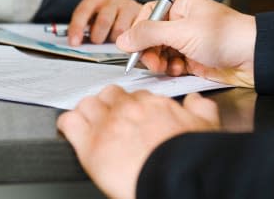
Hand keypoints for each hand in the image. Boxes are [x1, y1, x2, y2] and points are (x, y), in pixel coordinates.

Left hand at [57, 86, 219, 198]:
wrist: (177, 178)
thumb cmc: (190, 158)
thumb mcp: (205, 127)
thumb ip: (200, 109)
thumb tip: (195, 100)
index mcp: (152, 104)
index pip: (135, 94)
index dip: (131, 105)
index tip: (132, 115)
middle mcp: (127, 109)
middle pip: (108, 94)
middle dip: (108, 105)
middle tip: (110, 119)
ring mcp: (106, 124)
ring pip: (87, 104)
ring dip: (88, 112)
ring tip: (90, 124)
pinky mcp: (89, 144)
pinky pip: (69, 122)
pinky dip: (68, 124)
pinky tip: (71, 130)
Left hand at [68, 0, 141, 45]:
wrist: (129, 10)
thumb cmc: (106, 17)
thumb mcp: (92, 18)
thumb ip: (84, 28)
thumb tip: (77, 43)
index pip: (82, 12)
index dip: (77, 28)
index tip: (74, 42)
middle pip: (103, 21)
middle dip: (98, 37)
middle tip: (98, 42)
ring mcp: (127, 4)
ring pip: (120, 30)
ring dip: (115, 40)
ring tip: (113, 39)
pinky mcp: (141, 12)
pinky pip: (134, 32)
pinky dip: (129, 40)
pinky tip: (127, 38)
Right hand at [116, 0, 255, 86]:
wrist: (257, 59)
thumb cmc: (226, 36)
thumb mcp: (181, 32)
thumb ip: (149, 34)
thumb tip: (123, 39)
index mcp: (183, 7)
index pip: (150, 14)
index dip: (140, 29)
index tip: (133, 44)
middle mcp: (185, 23)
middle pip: (153, 35)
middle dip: (149, 49)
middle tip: (150, 61)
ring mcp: (190, 42)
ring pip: (162, 51)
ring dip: (160, 61)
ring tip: (165, 67)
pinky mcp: (196, 60)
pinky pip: (173, 64)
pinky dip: (172, 69)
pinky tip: (178, 71)